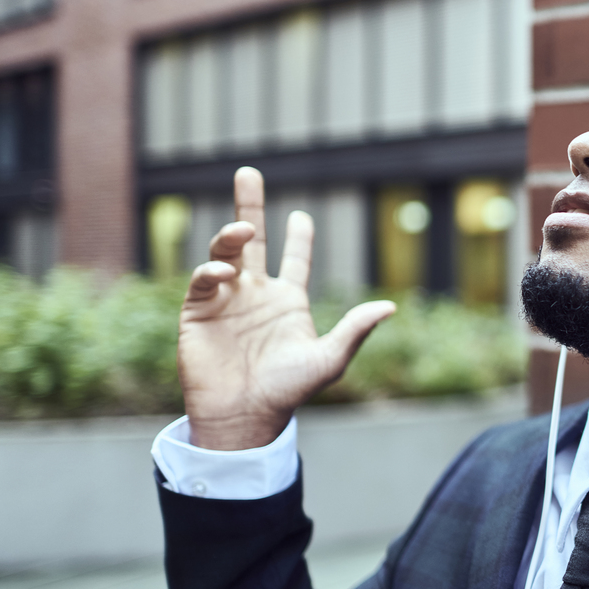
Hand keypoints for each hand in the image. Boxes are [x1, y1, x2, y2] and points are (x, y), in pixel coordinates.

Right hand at [178, 167, 395, 450]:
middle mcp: (255, 294)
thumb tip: (389, 307)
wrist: (245, 417)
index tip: (302, 216)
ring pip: (224, 253)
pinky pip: (203, 281)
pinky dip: (211, 270)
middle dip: (248, 207)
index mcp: (287, 302)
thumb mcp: (329, 360)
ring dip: (231, 236)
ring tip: (241, 231)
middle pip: (250, 241)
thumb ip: (355, 331)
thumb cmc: (288, 392)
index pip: (295, 260)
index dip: (299, 238)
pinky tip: (224, 273)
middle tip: (248, 172)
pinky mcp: (198, 312)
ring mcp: (225, 301)